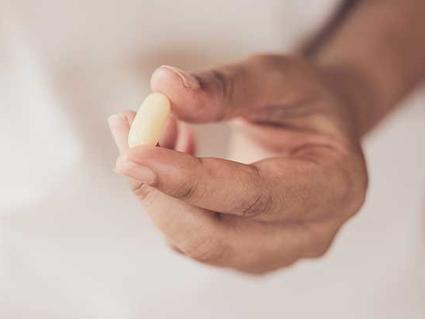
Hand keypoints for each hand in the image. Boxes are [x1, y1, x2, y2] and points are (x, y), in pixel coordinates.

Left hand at [108, 55, 367, 273]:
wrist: (321, 129)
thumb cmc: (307, 102)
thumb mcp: (279, 77)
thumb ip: (226, 86)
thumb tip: (163, 89)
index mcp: (333, 187)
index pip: (253, 197)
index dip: (188, 179)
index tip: (133, 152)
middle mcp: (308, 233)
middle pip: (216, 240)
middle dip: (159, 191)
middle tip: (128, 129)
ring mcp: (275, 250)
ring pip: (196, 243)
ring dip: (158, 190)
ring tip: (154, 128)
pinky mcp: (246, 251)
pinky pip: (192, 237)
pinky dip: (167, 197)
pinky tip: (173, 151)